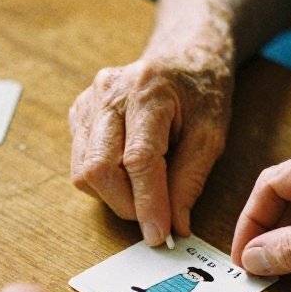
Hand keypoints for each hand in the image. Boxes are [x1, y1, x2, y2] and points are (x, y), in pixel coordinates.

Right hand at [69, 55, 231, 245]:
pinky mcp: (79, 113)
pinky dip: (104, 181)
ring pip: (84, 171)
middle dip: (126, 204)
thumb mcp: (211, 135)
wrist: (184, 56)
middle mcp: (109, 92)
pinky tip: (128, 173)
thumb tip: (174, 226)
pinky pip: (80, 163)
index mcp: (147, 90)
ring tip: (144, 193)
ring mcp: (89, 101)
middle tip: (154, 217)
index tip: (159, 235)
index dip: (148, 203)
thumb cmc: (201, 91)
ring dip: (113, 196)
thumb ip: (190, 181)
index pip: (138, 160)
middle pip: (99, 168)